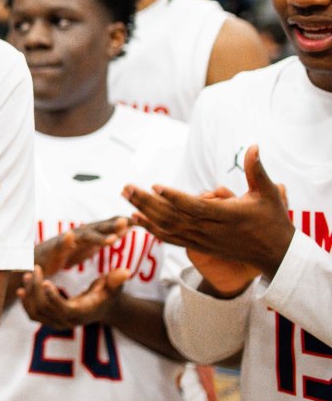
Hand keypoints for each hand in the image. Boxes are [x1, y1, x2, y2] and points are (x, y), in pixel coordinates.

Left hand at [17, 264, 131, 328]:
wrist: (104, 307)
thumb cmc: (109, 293)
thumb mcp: (114, 285)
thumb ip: (116, 279)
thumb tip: (126, 271)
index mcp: (82, 313)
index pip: (63, 309)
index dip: (52, 297)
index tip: (45, 280)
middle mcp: (68, 322)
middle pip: (45, 309)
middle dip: (36, 289)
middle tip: (34, 269)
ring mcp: (57, 323)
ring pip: (35, 313)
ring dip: (29, 294)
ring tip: (27, 275)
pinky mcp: (50, 321)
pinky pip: (33, 315)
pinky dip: (26, 303)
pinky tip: (22, 289)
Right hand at [35, 217, 127, 275]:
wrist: (36, 262)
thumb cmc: (63, 253)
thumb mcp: (87, 248)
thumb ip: (105, 238)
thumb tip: (125, 229)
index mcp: (90, 235)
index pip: (109, 227)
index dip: (124, 224)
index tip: (142, 222)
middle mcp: (78, 234)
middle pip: (98, 228)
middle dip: (113, 225)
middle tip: (128, 222)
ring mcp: (65, 241)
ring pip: (82, 236)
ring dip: (96, 236)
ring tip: (111, 239)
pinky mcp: (53, 249)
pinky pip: (59, 245)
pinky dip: (64, 240)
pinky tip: (69, 236)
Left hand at [123, 145, 292, 276]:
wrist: (275, 254)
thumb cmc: (272, 220)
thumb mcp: (269, 193)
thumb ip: (257, 170)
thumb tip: (253, 146)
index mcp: (226, 216)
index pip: (194, 207)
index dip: (174, 197)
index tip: (155, 185)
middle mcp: (209, 230)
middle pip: (172, 216)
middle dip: (146, 201)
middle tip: (126, 186)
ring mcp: (201, 239)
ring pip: (167, 227)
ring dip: (144, 211)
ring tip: (125, 195)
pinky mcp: (197, 245)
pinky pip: (170, 238)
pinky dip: (151, 228)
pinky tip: (135, 217)